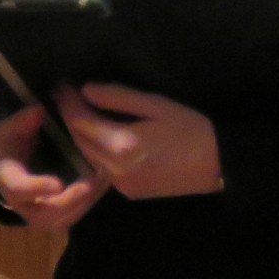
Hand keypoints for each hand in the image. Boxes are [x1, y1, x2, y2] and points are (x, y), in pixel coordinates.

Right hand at [0, 104, 105, 229]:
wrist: (5, 162)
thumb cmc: (8, 142)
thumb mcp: (10, 127)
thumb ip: (22, 120)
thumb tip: (38, 111)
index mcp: (6, 178)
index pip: (18, 188)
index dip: (37, 188)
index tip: (57, 185)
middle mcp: (20, 203)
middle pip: (44, 214)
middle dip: (70, 200)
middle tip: (92, 183)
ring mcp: (37, 212)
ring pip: (61, 220)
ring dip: (84, 203)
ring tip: (103, 181)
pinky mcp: (52, 215)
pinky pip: (71, 216)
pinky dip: (88, 203)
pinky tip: (104, 184)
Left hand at [54, 84, 222, 200]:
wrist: (216, 164)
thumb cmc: (190, 128)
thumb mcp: (157, 104)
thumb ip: (119, 97)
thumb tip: (86, 90)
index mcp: (122, 144)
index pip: (82, 122)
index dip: (69, 103)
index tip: (61, 85)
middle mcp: (114, 169)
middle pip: (80, 141)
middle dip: (71, 117)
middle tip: (65, 95)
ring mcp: (120, 185)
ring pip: (88, 156)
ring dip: (80, 134)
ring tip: (78, 111)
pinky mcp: (128, 192)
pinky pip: (101, 168)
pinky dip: (94, 150)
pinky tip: (97, 135)